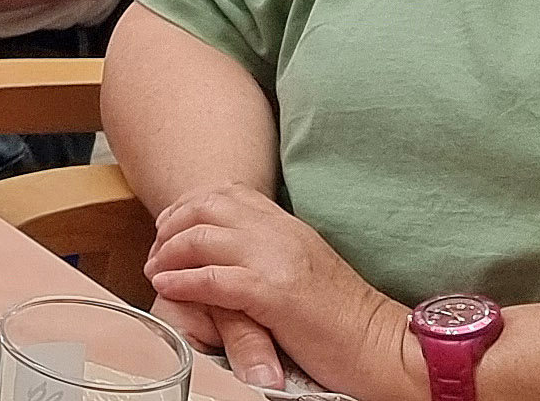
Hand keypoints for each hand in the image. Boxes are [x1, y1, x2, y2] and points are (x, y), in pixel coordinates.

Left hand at [146, 183, 399, 399]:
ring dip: (168, 254)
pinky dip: (183, 281)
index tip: (168, 228)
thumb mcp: (305, 269)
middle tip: (156, 253)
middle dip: (170, 226)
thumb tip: (232, 255)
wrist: (384, 347)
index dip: (188, 205)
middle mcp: (280, 232)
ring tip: (155, 272)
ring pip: (202, 236)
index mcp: (288, 225)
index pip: (227, 192)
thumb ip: (271, 253)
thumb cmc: (345, 320)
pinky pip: (214, 278)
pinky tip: (168, 288)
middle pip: (205, 206)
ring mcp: (277, 260)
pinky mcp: (275, 293)